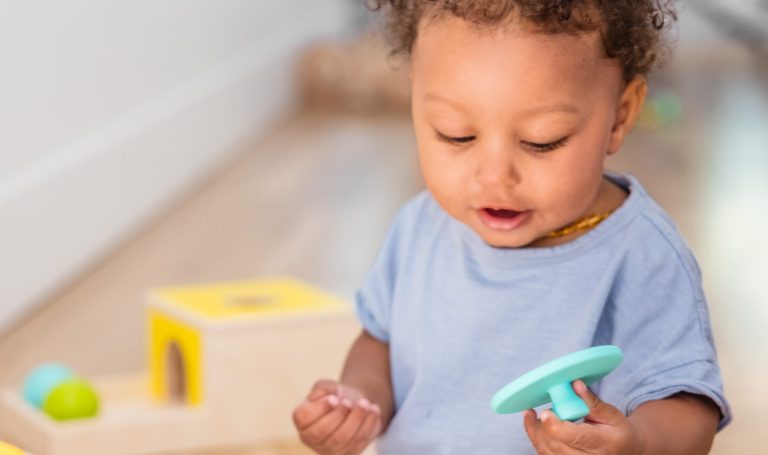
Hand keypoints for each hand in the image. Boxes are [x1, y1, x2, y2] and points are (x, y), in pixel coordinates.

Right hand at [292, 379, 381, 454]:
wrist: (353, 404)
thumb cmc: (335, 395)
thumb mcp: (327, 386)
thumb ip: (322, 388)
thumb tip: (324, 397)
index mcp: (302, 422)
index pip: (304, 418)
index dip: (320, 408)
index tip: (334, 398)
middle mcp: (312, 440)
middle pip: (323, 431)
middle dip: (339, 415)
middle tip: (349, 401)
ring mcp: (331, 450)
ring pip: (343, 438)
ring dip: (356, 418)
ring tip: (365, 403)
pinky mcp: (350, 453)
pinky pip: (360, 440)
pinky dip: (368, 423)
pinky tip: (373, 409)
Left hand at [523, 380, 645, 454]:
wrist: (626, 452)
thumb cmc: (618, 432)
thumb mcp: (611, 414)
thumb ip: (591, 401)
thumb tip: (575, 384)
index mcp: (603, 443)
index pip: (575, 437)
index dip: (556, 426)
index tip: (545, 413)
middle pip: (556, 446)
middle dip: (544, 427)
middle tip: (543, 410)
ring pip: (547, 453)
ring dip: (536, 433)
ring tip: (532, 415)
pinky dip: (537, 440)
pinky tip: (534, 425)